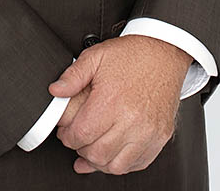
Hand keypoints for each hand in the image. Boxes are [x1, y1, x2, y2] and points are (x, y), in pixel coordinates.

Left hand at [48, 34, 191, 174]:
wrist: (164, 53)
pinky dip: (122, 163)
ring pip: (116, 166)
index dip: (67, 136)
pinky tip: (113, 152)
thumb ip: (73, 76)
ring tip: (93, 147)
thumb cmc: (132, 55)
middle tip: (78, 138)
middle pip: (97, 153)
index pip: (81, 134)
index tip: (66, 132)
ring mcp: (148, 131)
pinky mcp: (160, 137)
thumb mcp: (96, 56)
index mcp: (112, 100)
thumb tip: (56, 91)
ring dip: (100, 161)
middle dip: (81, 149)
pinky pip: (137, 164)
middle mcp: (131, 119)